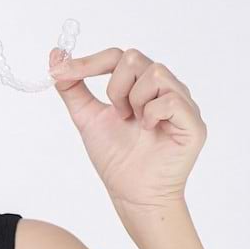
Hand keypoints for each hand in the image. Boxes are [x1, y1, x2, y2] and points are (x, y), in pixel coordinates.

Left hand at [47, 48, 206, 217]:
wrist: (132, 193)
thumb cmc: (115, 156)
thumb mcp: (86, 116)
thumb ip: (72, 87)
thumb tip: (56, 55)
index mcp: (140, 84)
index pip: (117, 56)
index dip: (88, 62)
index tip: (59, 72)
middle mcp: (164, 88)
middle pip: (134, 58)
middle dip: (115, 88)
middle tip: (118, 114)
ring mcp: (182, 103)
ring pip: (155, 73)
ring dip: (134, 101)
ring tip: (135, 124)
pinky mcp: (194, 123)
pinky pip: (170, 101)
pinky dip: (152, 114)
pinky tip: (149, 130)